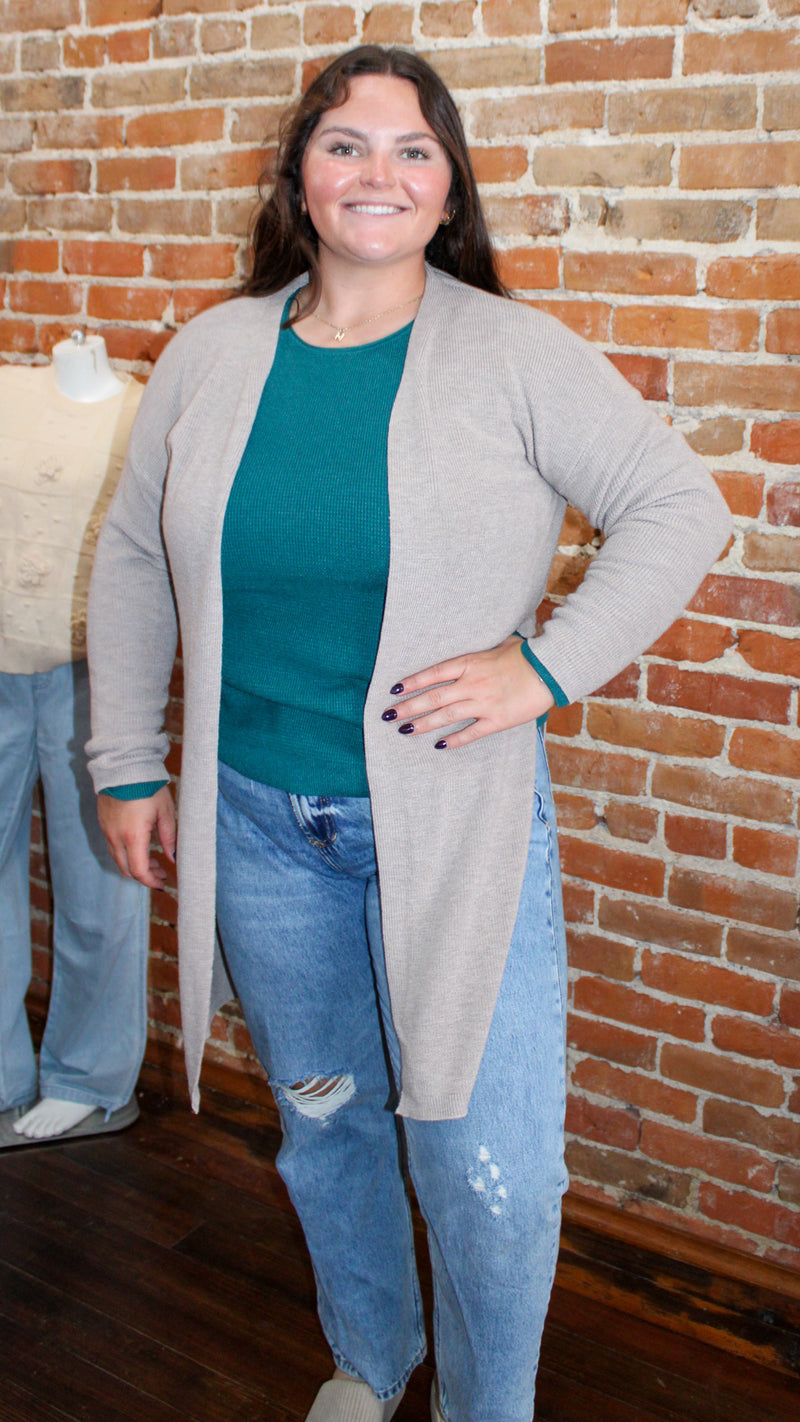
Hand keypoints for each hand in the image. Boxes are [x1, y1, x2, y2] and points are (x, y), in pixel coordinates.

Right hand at [97, 785, 175, 888]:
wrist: (124, 766)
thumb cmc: (148, 787)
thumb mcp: (166, 812)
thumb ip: (169, 838)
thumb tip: (173, 858)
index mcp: (133, 836)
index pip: (139, 871)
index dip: (151, 881)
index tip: (162, 884)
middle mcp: (116, 837)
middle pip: (126, 869)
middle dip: (144, 875)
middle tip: (161, 872)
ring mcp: (106, 830)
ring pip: (118, 859)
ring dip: (134, 865)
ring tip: (153, 860)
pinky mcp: (103, 823)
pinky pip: (112, 846)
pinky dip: (126, 853)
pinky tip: (139, 846)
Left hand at [382, 636, 554, 750]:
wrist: (551, 669)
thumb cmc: (528, 654)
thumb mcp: (501, 645)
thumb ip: (483, 653)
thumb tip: (474, 653)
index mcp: (470, 663)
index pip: (433, 674)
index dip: (413, 682)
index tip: (395, 689)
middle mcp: (472, 683)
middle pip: (432, 697)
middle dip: (408, 707)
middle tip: (389, 715)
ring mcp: (483, 703)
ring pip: (445, 716)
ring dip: (423, 724)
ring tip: (404, 730)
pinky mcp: (497, 720)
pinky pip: (471, 732)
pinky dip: (455, 740)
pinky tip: (440, 745)